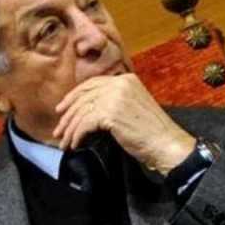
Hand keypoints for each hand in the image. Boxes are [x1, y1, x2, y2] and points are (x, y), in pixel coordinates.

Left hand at [53, 73, 194, 174]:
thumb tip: (88, 110)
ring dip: (70, 129)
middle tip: (58, 129)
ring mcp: (115, 97)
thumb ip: (115, 101)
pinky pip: (85, 124)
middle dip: (68, 114)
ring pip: (82, 111)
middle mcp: (119, 84)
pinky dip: (77, 135)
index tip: (62, 109)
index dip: (74, 96)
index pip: (92, 84)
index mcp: (126, 79)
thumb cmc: (152, 132)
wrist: (166, 143)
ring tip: (64, 142)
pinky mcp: (110, 113)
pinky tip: (75, 145)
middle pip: (84, 96)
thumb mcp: (133, 107)